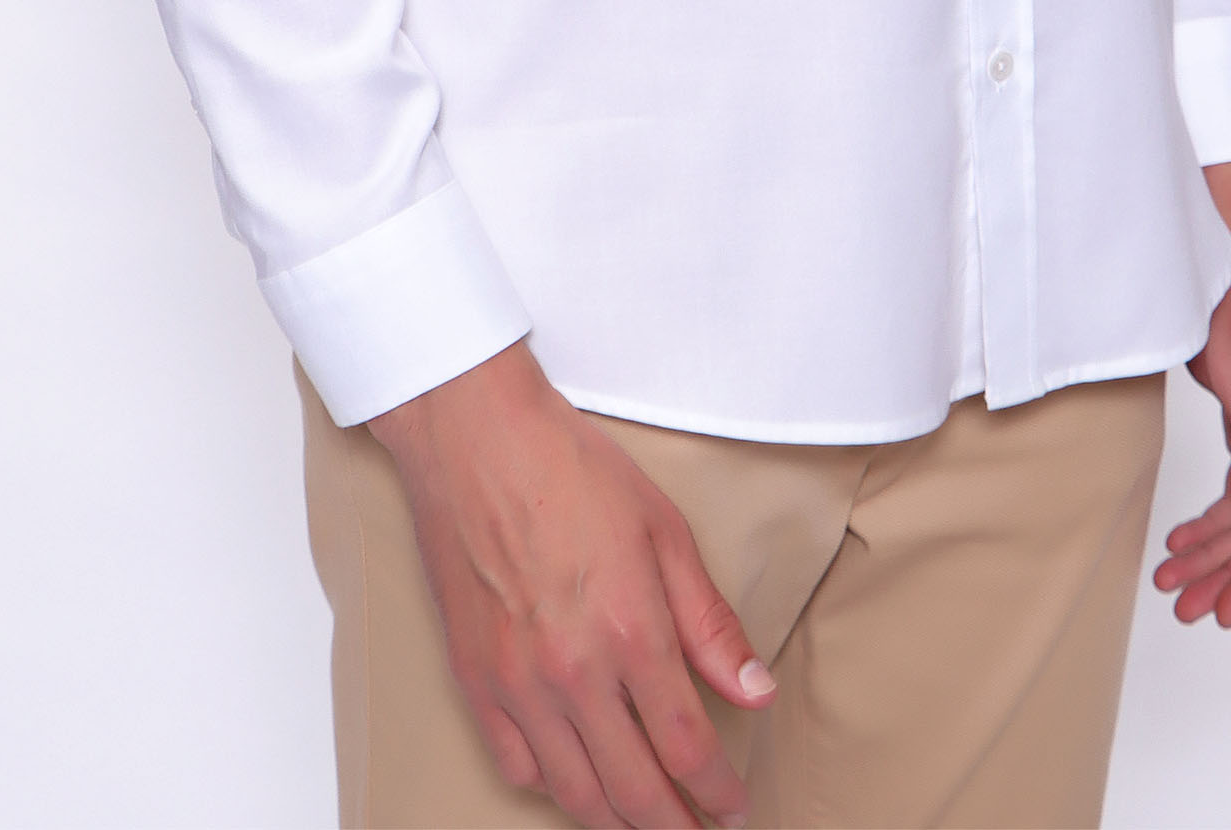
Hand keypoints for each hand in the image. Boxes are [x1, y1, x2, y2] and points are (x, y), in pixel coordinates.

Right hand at [369, 339, 774, 828]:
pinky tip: (578, 780)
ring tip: (646, 818)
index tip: (734, 808)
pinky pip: (517, 767)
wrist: (476, 440)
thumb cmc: (571, 469)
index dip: (717, 792)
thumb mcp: (664, 531)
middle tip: (698, 829)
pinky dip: (554, 788)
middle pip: (634, 790)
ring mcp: (517, 683)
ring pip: (575, 794)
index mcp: (630, 631)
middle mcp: (572, 672)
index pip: (686, 747)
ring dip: (618, 819)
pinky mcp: (475, 680)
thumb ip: (710, 623)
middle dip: (675, 825)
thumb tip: (755, 690)